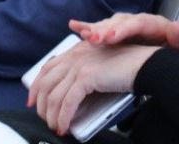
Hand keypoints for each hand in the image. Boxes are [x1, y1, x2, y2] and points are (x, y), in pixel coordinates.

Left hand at [27, 40, 157, 136]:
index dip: (37, 86)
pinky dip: (63, 118)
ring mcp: (80, 65)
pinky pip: (67, 103)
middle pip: (45, 82)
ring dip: (51, 116)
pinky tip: (64, 126)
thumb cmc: (128, 67)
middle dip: (41, 104)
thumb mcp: (100, 67)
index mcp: (77, 50)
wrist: (145, 64)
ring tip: (55, 126)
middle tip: (44, 119)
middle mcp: (75, 55)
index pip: (48, 67)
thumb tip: (71, 97)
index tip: (33, 100)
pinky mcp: (87, 77)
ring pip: (54, 96)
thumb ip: (84, 74)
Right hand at [69, 13, 178, 60]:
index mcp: (154, 24)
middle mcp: (137, 22)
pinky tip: (74, 26)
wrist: (177, 53)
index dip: (122, 30)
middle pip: (118, 23)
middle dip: (104, 30)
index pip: (137, 24)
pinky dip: (87, 27)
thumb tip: (177, 27)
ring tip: (82, 34)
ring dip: (94, 29)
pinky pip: (100, 29)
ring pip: (107, 25)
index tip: (110, 37)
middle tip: (91, 38)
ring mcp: (126, 26)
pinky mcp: (117, 33)